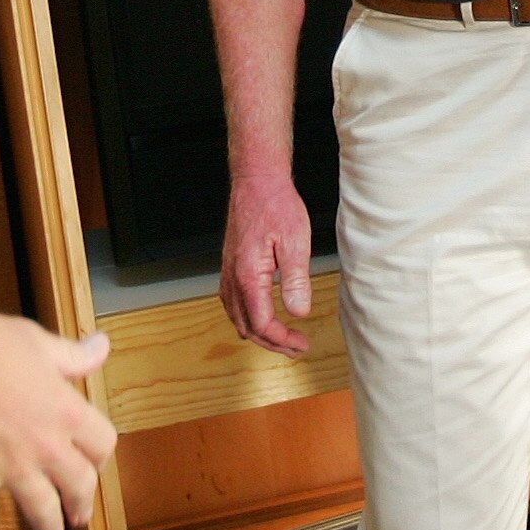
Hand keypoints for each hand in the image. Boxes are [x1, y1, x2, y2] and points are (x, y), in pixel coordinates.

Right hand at [0, 302, 115, 529]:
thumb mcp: (37, 343)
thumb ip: (71, 356)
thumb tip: (100, 347)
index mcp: (65, 409)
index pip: (102, 443)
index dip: (100, 457)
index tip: (95, 463)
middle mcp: (46, 444)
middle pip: (80, 484)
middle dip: (81, 502)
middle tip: (79, 513)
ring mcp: (11, 468)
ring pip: (41, 511)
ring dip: (48, 526)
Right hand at [221, 169, 315, 358]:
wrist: (256, 182)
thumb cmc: (275, 205)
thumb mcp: (295, 242)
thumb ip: (296, 280)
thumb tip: (299, 312)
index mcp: (248, 276)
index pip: (262, 324)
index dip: (282, 340)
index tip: (301, 343)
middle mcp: (233, 278)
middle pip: (247, 326)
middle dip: (272, 343)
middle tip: (296, 348)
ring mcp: (228, 272)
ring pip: (236, 317)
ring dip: (259, 332)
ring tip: (281, 338)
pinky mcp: (230, 266)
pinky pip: (231, 302)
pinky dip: (246, 317)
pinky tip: (260, 315)